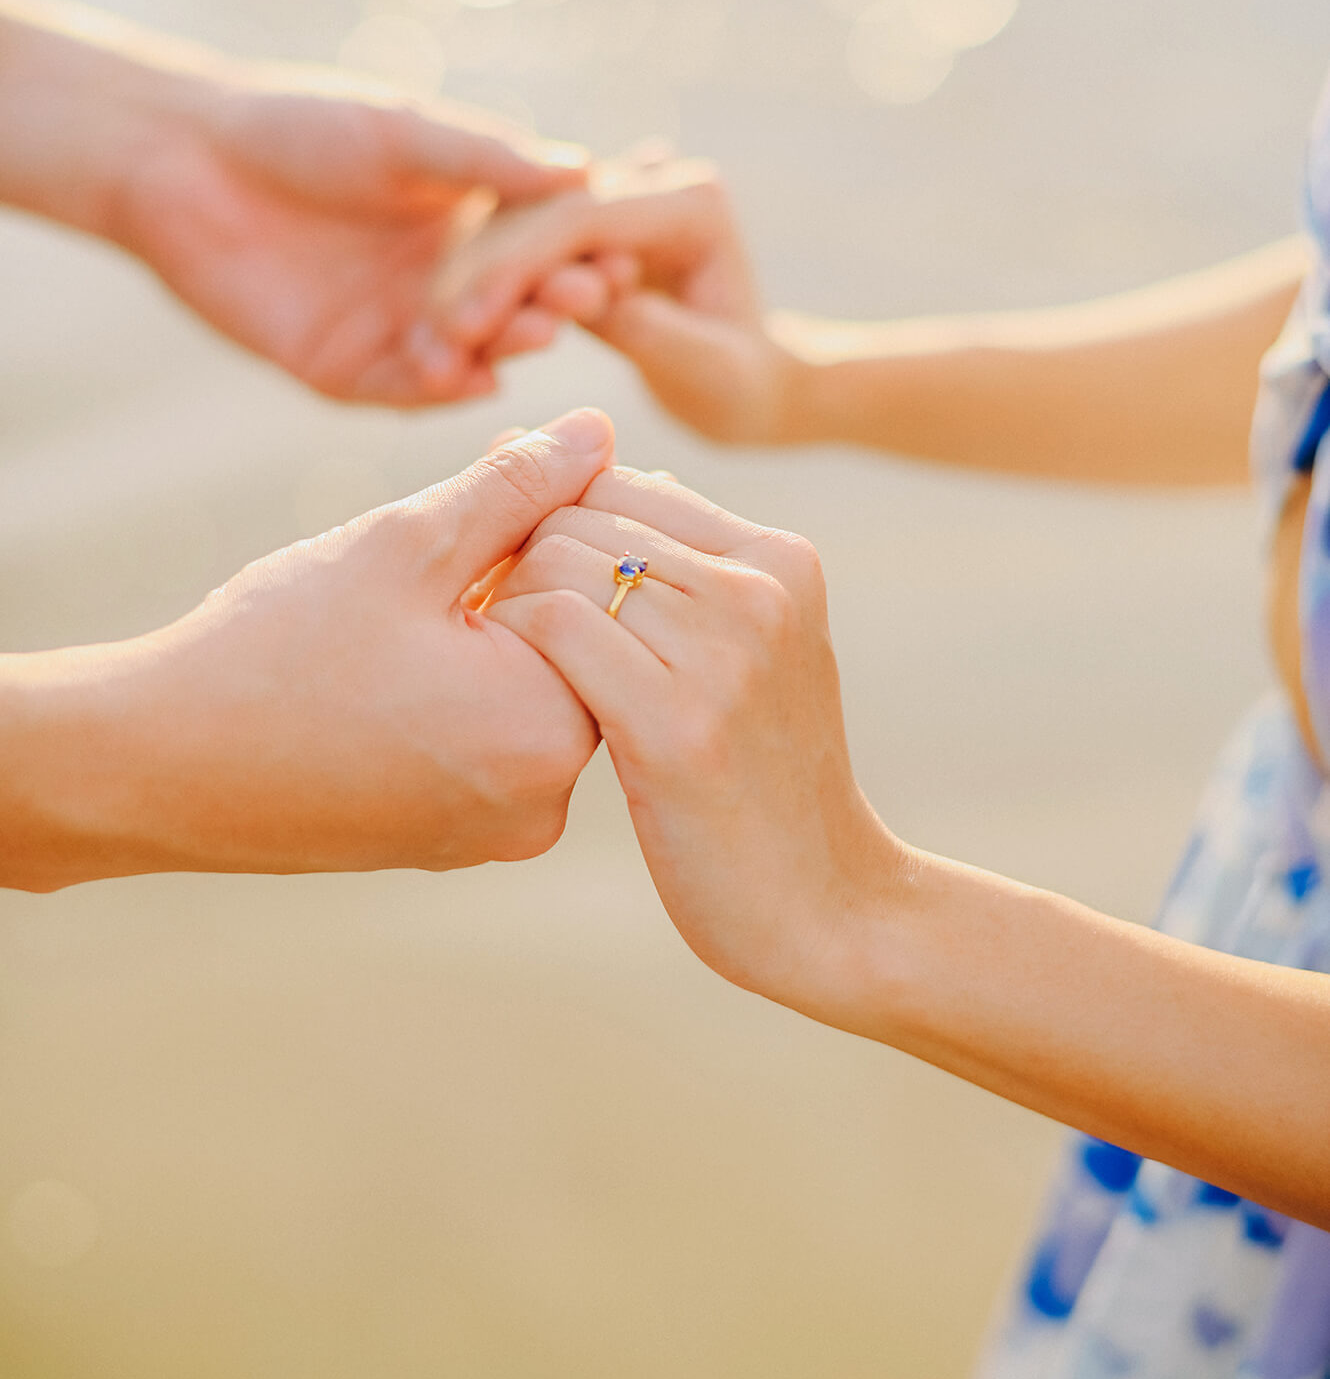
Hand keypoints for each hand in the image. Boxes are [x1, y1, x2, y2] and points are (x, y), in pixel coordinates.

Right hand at [13, 409, 616, 887]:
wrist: (152, 766)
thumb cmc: (275, 651)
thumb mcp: (409, 544)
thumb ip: (519, 487)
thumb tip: (603, 430)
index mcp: (550, 736)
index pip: (607, 603)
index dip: (556, 525)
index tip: (498, 486)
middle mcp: (540, 806)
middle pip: (570, 651)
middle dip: (522, 571)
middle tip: (447, 523)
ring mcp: (490, 833)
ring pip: (522, 691)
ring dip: (485, 625)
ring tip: (406, 584)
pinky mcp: (444, 840)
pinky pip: (480, 739)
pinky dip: (453, 683)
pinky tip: (385, 647)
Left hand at [116, 67, 600, 403]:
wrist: (181, 162)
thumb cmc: (296, 126)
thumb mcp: (400, 132)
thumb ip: (484, 157)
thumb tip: (585, 167)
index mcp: (471, 222)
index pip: (543, 249)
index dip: (579, 255)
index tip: (612, 256)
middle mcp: (446, 283)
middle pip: (514, 306)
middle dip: (549, 305)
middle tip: (576, 301)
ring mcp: (399, 331)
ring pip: (468, 355)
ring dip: (501, 348)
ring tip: (526, 333)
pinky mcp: (347, 371)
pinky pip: (404, 391)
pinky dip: (438, 388)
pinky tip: (466, 377)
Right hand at [436, 148, 806, 442]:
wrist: (752, 388)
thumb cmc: (742, 389)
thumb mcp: (709, 371)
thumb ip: (657, 332)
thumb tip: (595, 302)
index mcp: (691, 201)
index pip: (586, 219)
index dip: (519, 266)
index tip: (467, 322)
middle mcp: (651, 182)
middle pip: (542, 212)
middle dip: (482, 271)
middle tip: (433, 333)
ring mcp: (615, 199)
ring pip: (519, 224)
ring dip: (470, 279)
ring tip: (430, 341)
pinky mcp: (586, 228)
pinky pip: (519, 247)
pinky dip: (481, 287)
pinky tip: (440, 331)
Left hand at [483, 466, 894, 1018]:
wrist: (827, 907)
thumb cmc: (764, 781)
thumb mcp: (757, 652)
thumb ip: (694, 569)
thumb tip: (599, 472)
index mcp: (780, 559)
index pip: (621, 483)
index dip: (547, 522)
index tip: (512, 579)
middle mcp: (758, 589)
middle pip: (582, 516)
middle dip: (519, 561)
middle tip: (489, 627)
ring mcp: (724, 653)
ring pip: (559, 562)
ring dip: (509, 607)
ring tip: (501, 665)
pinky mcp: (677, 724)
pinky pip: (555, 628)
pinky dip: (514, 647)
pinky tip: (510, 693)